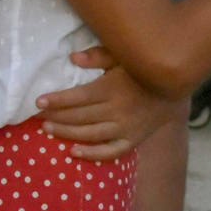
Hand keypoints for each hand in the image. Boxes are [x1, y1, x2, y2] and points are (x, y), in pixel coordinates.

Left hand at [36, 46, 181, 160]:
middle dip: (56, 116)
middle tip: (37, 117)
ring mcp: (125, 128)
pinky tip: (73, 152)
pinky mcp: (132, 140)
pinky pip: (110, 151)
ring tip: (48, 129)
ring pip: (90, 134)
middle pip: (80, 116)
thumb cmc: (142, 69)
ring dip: (66, 133)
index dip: (57, 100)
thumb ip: (99, 56)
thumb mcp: (123, 57)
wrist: (173, 90)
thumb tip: (73, 58)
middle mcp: (118, 110)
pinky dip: (91, 154)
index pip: (79, 96)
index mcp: (113, 88)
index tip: (38, 102)